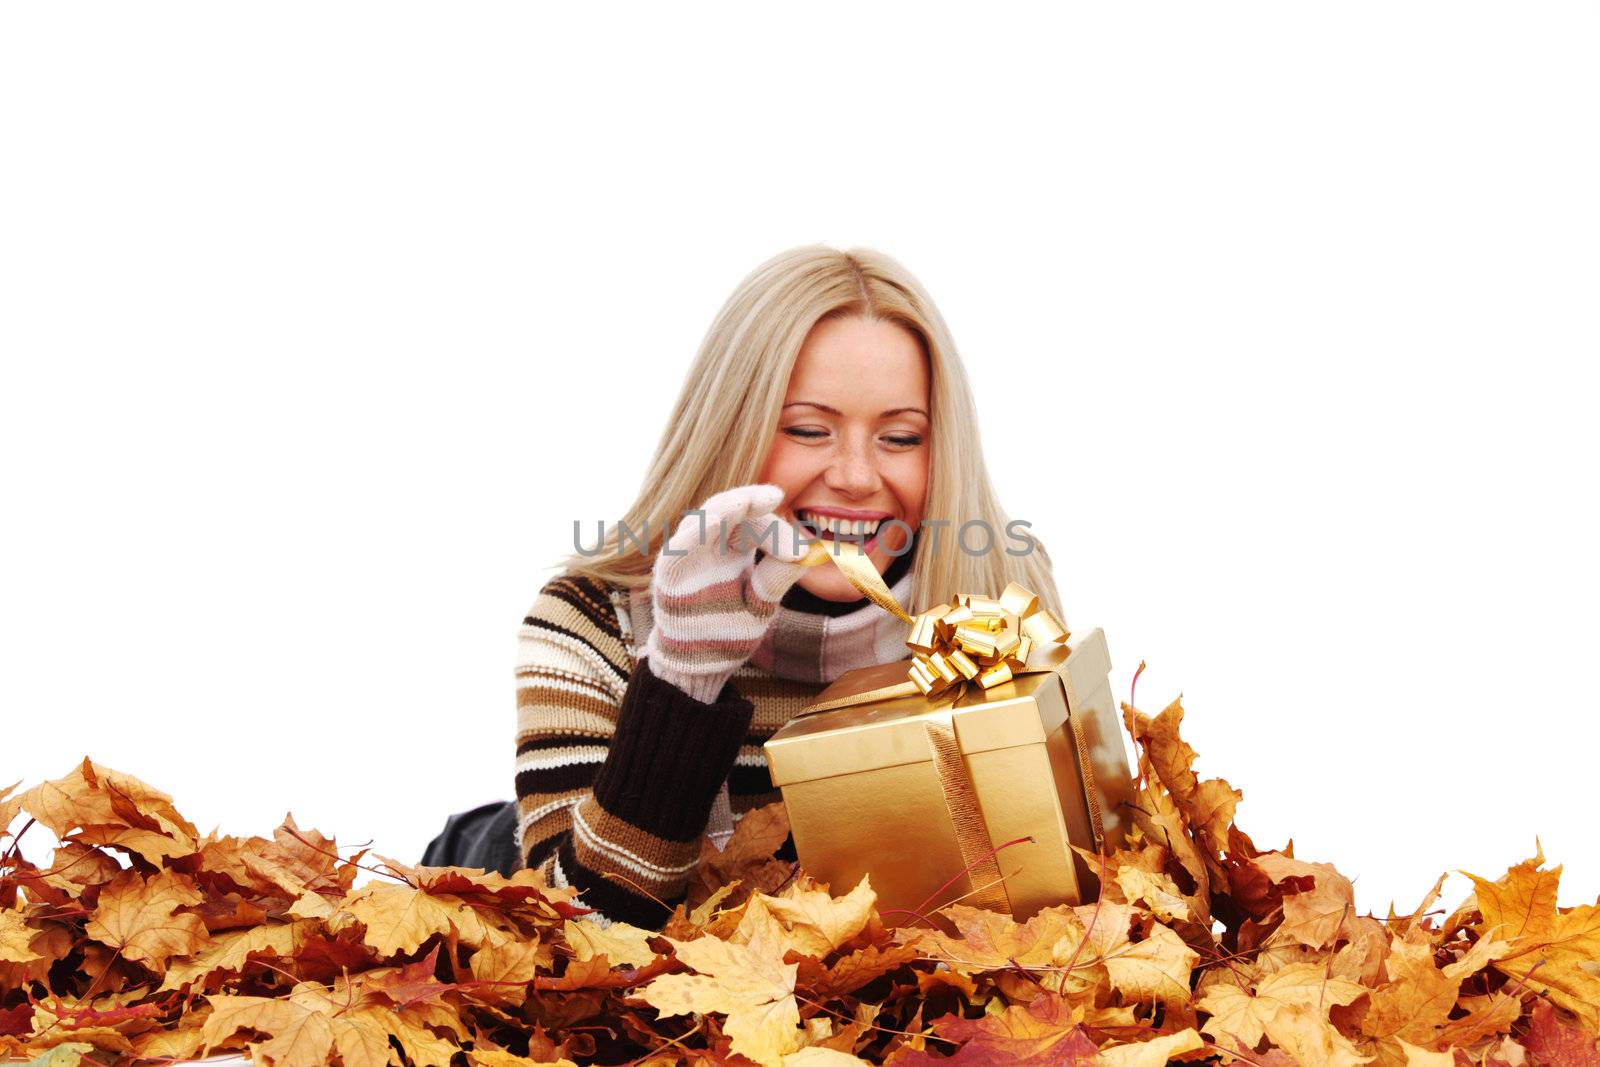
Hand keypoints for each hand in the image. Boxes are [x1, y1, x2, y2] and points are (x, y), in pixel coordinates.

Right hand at [644, 483, 811, 702]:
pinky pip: (679, 545)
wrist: (698, 665)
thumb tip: (807, 552)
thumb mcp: (759, 605)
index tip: (802, 551)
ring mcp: (686, 554)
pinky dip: (695, 532)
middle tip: (775, 495)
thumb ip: (775, 579)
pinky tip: (714, 521)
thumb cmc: (727, 631)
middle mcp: (709, 544)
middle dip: (751, 500)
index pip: (754, 522)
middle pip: (730, 509)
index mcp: (732, 547)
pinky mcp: (669, 571)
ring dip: (725, 507)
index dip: (777, 529)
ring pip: (704, 518)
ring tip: (746, 501)